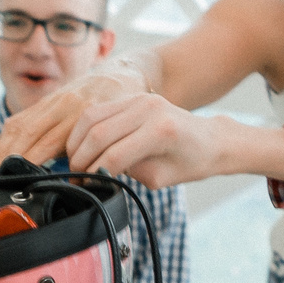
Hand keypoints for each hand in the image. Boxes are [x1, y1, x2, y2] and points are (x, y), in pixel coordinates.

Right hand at [0, 63, 148, 172]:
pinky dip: (7, 139)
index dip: (31, 163)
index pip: (50, 142)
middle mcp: (65, 104)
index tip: (19, 182)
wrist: (121, 76)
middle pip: (28, 133)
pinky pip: (20, 119)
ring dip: (1, 150)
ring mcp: (53, 100)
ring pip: (19, 125)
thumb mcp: (119, 135)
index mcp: (86, 114)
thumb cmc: (123, 112)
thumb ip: (101, 157)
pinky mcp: (45, 100)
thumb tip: (84, 183)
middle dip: (7, 158)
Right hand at [67, 94, 283, 188]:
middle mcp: (148, 108)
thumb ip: (128, 173)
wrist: (209, 139)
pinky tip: (82, 146)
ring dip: (77, 141)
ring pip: (91, 117)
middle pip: (98, 133)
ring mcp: (139, 98)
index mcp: (161, 131)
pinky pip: (97, 110)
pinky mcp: (132, 96)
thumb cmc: (190, 162)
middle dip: (80, 158)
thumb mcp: (160, 178)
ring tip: (75, 162)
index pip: (114, 154)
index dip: (94, 173)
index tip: (86, 185)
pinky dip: (84, 129)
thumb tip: (95, 170)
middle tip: (74, 176)